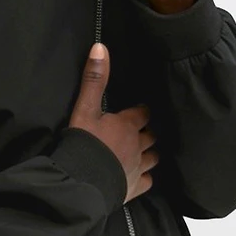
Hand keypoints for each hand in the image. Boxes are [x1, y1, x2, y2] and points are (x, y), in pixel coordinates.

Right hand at [67, 43, 157, 204]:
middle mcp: (138, 145)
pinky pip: (148, 181)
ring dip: (150, 153)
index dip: (142, 111)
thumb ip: (94, 79)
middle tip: (140, 130)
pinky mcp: (134, 188)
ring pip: (154, 157)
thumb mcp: (85, 108)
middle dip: (148, 131)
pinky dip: (146, 178)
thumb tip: (100, 47)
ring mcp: (138, 168)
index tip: (139, 110)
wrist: (82, 181)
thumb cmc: (84, 143)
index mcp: (128, 125)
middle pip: (151, 135)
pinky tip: (141, 176)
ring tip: (143, 151)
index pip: (143, 113)